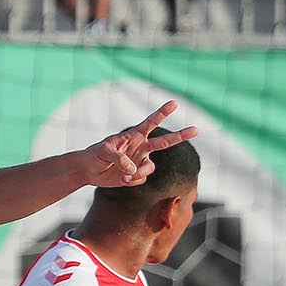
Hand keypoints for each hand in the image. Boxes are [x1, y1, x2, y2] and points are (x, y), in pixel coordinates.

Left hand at [81, 100, 199, 188]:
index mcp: (134, 136)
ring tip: (124, 175)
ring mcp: (140, 161)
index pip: (151, 122)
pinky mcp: (136, 174)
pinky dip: (131, 181)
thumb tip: (132, 168)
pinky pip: (141, 179)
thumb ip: (119, 158)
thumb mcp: (104, 151)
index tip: (174, 103)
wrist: (89, 170)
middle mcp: (141, 147)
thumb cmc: (94, 155)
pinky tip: (121, 179)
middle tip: (196, 129)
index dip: (162, 113)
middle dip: (181, 135)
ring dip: (138, 173)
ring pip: (150, 168)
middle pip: (165, 142)